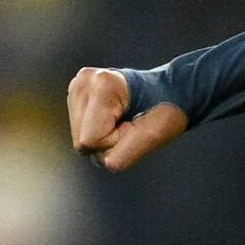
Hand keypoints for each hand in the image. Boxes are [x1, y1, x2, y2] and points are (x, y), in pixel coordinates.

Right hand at [68, 66, 187, 170]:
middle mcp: (84, 82)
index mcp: (102, 84)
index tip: (133, 125)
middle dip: (106, 140)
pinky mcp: (76, 95)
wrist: (169, 92)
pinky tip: (113, 116)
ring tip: (123, 118)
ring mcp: (77, 87)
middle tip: (129, 123)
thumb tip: (107, 163)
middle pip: (80, 141)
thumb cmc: (167, 110)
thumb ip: (128, 152)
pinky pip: (80, 131)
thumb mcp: (154, 134)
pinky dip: (98, 130)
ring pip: (78, 137)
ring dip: (102, 136)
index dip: (115, 141)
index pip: (90, 140)